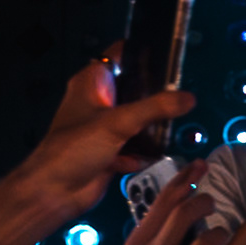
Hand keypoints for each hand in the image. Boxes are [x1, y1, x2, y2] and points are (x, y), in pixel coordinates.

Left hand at [15, 49, 197, 212]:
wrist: (55, 192)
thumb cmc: (75, 148)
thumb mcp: (118, 122)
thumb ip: (155, 108)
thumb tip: (190, 98)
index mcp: (91, 84)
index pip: (119, 55)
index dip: (143, 52)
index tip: (172, 55)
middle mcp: (98, 102)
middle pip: (135, 88)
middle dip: (156, 92)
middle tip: (182, 94)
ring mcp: (104, 127)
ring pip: (138, 118)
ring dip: (153, 126)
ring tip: (174, 126)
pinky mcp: (111, 150)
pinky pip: (137, 145)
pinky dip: (142, 152)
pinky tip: (145, 158)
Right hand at [97, 162, 241, 244]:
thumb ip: (150, 234)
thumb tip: (173, 203)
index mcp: (139, 243)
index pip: (163, 202)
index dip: (185, 179)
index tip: (200, 166)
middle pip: (186, 214)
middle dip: (204, 201)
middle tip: (210, 203)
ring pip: (207, 243)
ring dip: (219, 235)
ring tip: (218, 238)